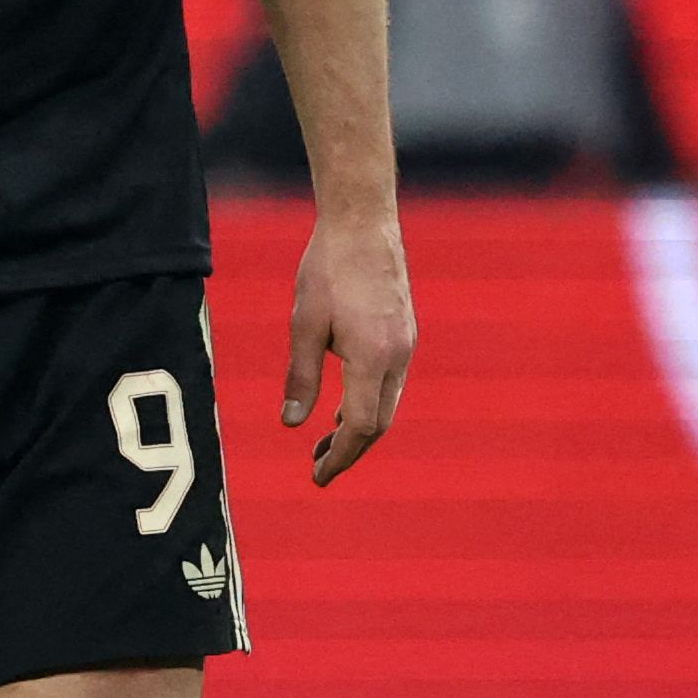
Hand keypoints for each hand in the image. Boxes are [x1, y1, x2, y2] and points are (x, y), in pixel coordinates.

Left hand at [281, 208, 414, 486]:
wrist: (363, 222)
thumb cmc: (327, 269)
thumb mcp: (303, 324)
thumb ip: (300, 377)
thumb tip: (291, 424)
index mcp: (373, 359)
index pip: (361, 427)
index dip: (340, 456)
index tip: (318, 476)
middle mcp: (398, 357)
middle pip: (378, 422)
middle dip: (350, 449)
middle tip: (318, 466)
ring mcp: (406, 344)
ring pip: (387, 403)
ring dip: (360, 427)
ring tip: (327, 440)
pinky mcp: (404, 332)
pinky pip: (390, 382)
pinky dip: (369, 401)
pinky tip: (345, 403)